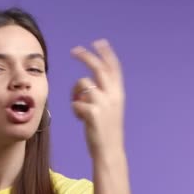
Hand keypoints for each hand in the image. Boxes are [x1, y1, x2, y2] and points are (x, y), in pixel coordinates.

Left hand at [70, 39, 125, 157]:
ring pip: (82, 84)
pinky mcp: (92, 112)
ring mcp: (103, 103)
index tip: (99, 42)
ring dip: (75, 93)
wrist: (109, 151)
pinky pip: (75, 102)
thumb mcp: (110, 109)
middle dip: (86, 56)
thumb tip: (85, 85)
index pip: (113, 68)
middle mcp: (113, 95)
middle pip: (97, 68)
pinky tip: (81, 120)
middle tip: (74, 50)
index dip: (106, 54)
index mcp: (118, 93)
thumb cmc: (106, 131)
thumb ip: (102, 95)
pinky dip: (75, 110)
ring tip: (79, 109)